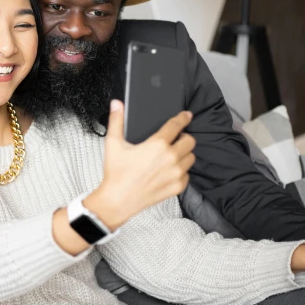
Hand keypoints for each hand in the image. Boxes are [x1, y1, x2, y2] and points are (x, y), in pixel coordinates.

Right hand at [86, 100, 195, 229]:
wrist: (118, 200)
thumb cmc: (116, 173)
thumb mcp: (113, 144)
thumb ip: (116, 121)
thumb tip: (117, 104)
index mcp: (157, 145)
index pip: (176, 125)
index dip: (183, 118)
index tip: (186, 116)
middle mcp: (170, 158)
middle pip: (190, 141)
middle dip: (184, 137)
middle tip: (175, 139)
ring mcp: (176, 173)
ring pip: (191, 157)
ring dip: (184, 154)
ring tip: (172, 155)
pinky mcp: (177, 186)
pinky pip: (187, 175)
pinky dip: (181, 171)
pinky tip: (169, 171)